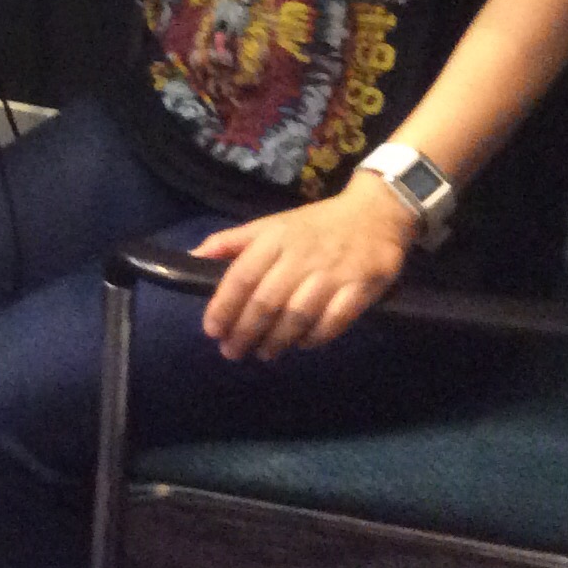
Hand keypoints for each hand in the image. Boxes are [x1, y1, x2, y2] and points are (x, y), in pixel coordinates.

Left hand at [192, 174, 417, 360]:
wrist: (376, 214)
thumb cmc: (314, 225)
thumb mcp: (270, 225)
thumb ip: (231, 242)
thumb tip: (192, 257)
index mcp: (275, 239)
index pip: (242, 276)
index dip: (223, 306)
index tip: (211, 331)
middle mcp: (301, 256)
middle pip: (267, 301)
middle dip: (245, 331)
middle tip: (232, 352)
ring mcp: (333, 273)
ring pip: (298, 314)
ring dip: (277, 339)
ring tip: (264, 353)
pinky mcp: (362, 287)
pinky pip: (335, 320)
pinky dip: (316, 336)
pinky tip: (302, 344)